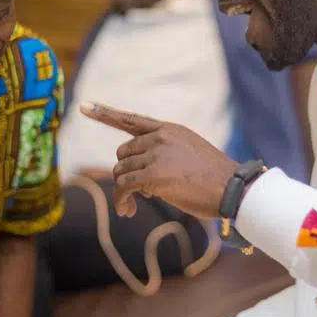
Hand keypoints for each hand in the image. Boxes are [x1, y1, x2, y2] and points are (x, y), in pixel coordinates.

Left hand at [79, 103, 237, 219]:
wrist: (232, 188)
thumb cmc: (214, 179)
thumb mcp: (189, 155)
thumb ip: (164, 155)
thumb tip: (139, 178)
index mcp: (169, 130)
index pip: (131, 119)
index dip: (105, 113)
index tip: (84, 106)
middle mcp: (160, 137)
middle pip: (123, 153)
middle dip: (125, 173)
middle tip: (135, 194)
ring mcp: (156, 155)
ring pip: (120, 171)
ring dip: (123, 191)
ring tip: (131, 206)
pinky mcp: (153, 175)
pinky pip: (123, 186)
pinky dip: (121, 200)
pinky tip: (128, 210)